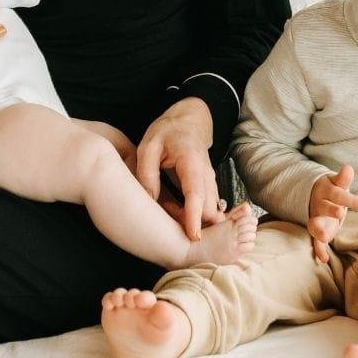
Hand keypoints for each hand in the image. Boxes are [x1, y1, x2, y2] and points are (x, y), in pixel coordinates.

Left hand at [135, 97, 222, 240]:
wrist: (189, 121)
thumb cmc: (167, 132)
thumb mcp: (148, 146)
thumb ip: (147, 173)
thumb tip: (149, 201)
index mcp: (191, 161)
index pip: (196, 193)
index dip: (195, 216)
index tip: (194, 236)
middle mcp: (206, 174)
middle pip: (209, 208)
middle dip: (200, 226)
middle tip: (177, 236)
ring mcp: (210, 181)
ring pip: (210, 210)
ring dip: (197, 223)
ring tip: (176, 227)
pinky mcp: (209, 187)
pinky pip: (206, 208)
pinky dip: (196, 217)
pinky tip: (179, 219)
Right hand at [307, 165, 357, 263]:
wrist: (312, 196)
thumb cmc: (332, 190)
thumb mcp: (337, 183)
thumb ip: (343, 178)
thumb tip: (348, 168)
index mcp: (327, 192)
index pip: (339, 194)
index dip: (352, 199)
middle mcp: (320, 205)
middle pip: (325, 208)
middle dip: (332, 211)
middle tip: (341, 213)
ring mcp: (316, 218)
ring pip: (315, 224)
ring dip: (319, 230)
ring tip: (325, 237)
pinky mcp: (316, 230)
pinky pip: (315, 240)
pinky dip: (319, 249)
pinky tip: (323, 259)